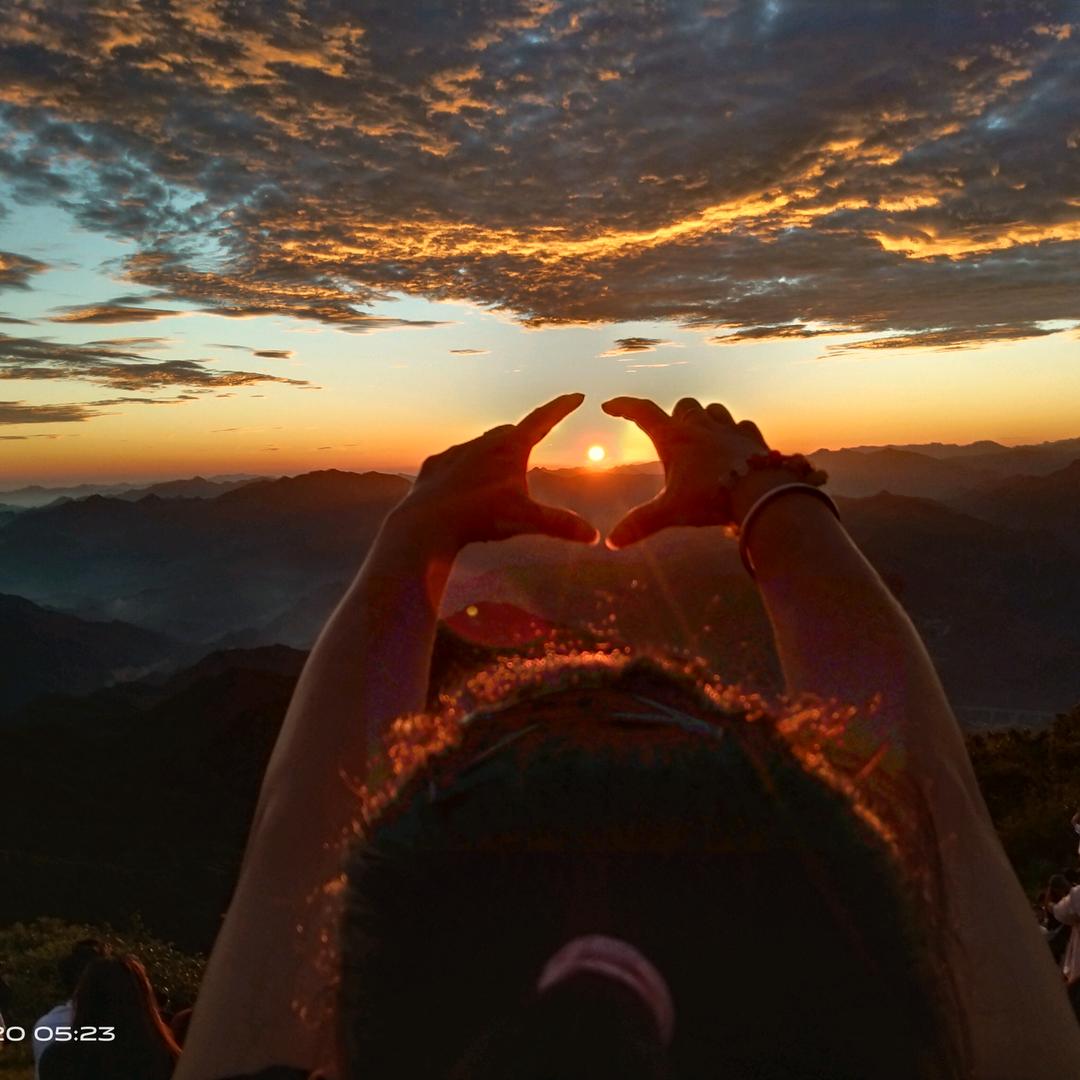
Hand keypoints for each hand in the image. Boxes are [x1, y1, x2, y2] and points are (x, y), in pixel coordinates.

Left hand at [394, 393, 598, 552]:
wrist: (427, 523)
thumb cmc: (480, 517)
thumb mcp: (526, 520)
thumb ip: (559, 525)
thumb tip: (593, 536)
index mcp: (509, 449)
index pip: (542, 421)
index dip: (561, 408)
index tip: (576, 396)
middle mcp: (482, 444)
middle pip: (509, 432)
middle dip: (524, 433)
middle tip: (535, 434)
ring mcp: (455, 453)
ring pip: (479, 444)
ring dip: (492, 450)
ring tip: (499, 462)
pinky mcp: (434, 467)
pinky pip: (453, 461)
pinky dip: (463, 466)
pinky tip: (463, 478)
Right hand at [600, 396, 770, 548]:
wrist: (760, 492)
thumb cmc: (711, 498)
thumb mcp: (671, 512)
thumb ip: (641, 524)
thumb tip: (611, 542)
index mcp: (675, 439)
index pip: (643, 413)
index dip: (624, 406)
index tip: (610, 405)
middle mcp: (701, 428)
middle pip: (683, 407)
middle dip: (675, 416)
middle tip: (672, 434)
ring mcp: (729, 429)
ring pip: (714, 410)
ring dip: (706, 419)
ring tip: (703, 436)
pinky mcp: (753, 438)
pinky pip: (743, 426)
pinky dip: (736, 433)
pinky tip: (735, 447)